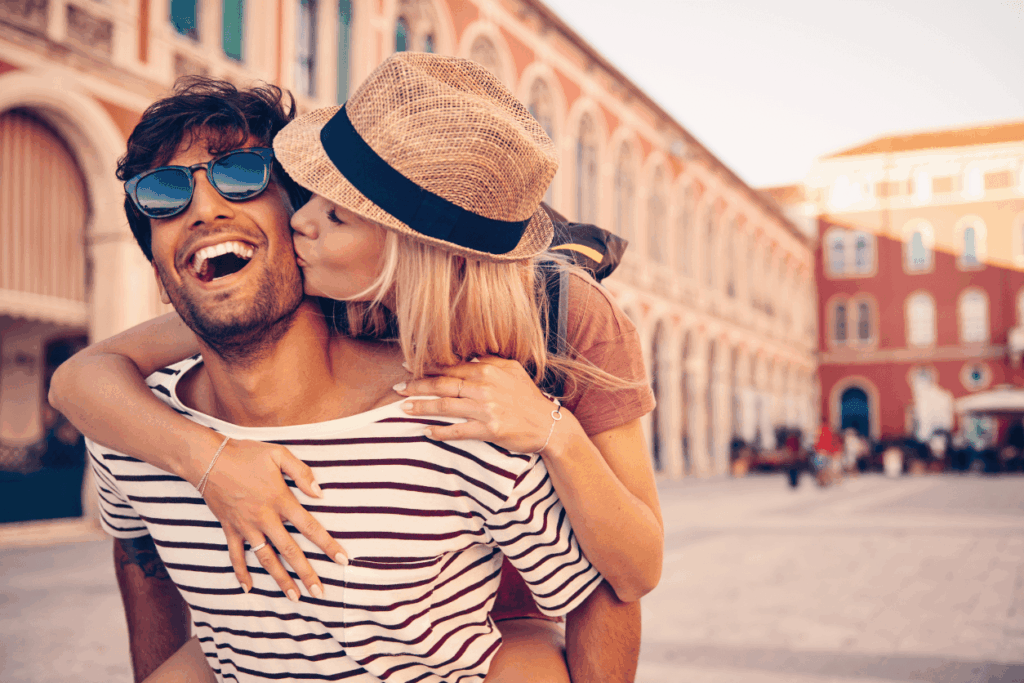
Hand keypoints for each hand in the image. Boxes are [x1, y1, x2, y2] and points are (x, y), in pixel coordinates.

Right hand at [199, 439, 347, 599]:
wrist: (208, 459)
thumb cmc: (246, 454)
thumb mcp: (279, 454)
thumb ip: (302, 472)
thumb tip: (320, 494)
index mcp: (280, 500)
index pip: (310, 527)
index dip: (327, 544)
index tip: (342, 560)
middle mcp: (265, 518)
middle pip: (290, 550)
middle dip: (306, 573)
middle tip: (320, 593)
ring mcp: (246, 526)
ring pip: (266, 558)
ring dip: (280, 579)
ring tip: (294, 597)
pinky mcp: (230, 528)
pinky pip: (236, 555)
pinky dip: (240, 572)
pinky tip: (248, 588)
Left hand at [393, 356, 575, 454]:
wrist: (550, 425)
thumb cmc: (528, 398)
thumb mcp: (512, 370)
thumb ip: (489, 361)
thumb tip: (467, 356)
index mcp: (488, 370)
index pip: (450, 367)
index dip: (426, 366)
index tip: (406, 366)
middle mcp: (484, 387)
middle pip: (442, 385)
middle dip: (416, 385)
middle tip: (396, 388)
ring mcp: (486, 409)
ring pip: (445, 406)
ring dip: (421, 407)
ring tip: (403, 408)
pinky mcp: (489, 430)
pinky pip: (458, 431)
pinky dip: (440, 432)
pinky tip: (427, 432)